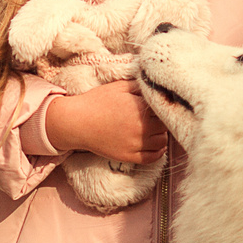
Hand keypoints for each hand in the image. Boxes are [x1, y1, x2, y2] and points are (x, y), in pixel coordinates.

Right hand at [43, 81, 167, 164]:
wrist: (76, 122)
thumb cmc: (96, 101)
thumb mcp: (119, 86)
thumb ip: (140, 85)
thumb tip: (157, 85)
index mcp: (139, 107)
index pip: (164, 107)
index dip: (164, 105)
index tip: (161, 104)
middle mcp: (140, 126)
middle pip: (166, 124)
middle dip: (164, 119)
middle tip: (158, 116)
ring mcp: (135, 143)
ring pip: (162, 141)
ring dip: (162, 134)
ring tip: (156, 129)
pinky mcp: (129, 156)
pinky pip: (152, 157)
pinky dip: (159, 151)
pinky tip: (158, 145)